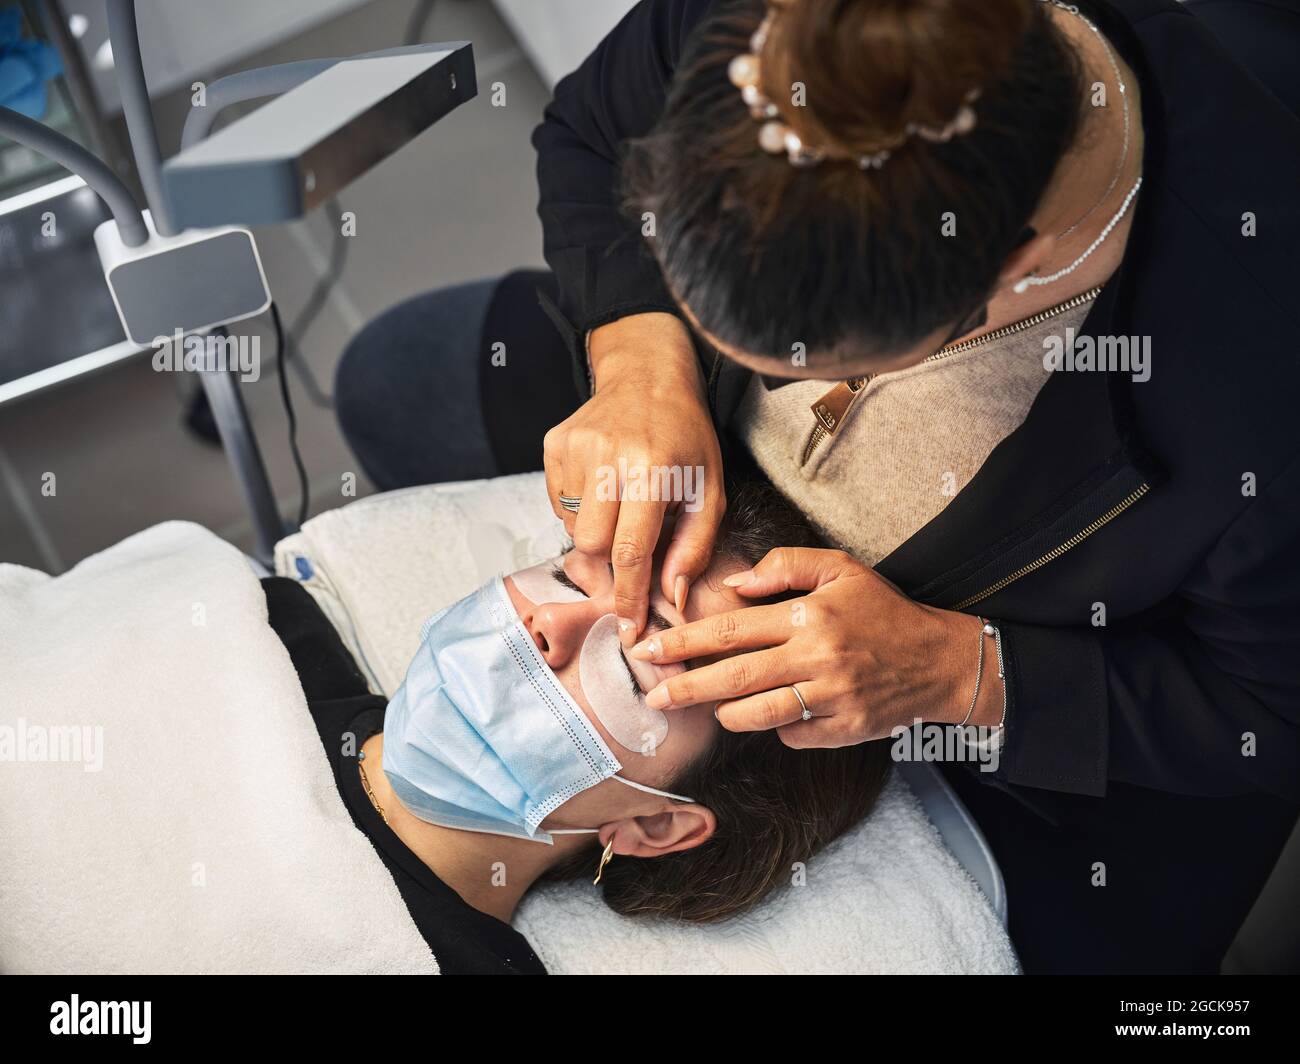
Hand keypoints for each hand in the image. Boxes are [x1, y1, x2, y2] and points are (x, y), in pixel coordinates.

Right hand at [543, 312, 724, 644]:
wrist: (648, 376)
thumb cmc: (686, 438)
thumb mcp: (707, 490)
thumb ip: (693, 548)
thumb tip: (673, 601)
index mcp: (653, 469)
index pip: (631, 551)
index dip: (629, 597)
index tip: (628, 631)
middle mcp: (609, 456)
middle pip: (593, 545)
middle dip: (610, 564)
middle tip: (629, 559)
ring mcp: (575, 447)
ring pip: (573, 527)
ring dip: (597, 533)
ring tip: (622, 507)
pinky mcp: (554, 444)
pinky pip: (559, 503)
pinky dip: (580, 509)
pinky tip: (603, 487)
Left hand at [628, 547, 1001, 747]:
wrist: (940, 661)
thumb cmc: (883, 610)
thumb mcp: (841, 569)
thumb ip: (784, 566)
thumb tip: (732, 584)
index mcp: (808, 616)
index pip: (731, 630)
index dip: (684, 641)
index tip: (649, 648)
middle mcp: (816, 659)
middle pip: (733, 677)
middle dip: (686, 688)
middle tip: (653, 696)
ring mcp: (829, 699)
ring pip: (757, 714)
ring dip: (725, 713)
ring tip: (711, 707)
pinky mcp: (842, 731)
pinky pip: (791, 735)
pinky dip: (778, 726)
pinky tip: (781, 711)